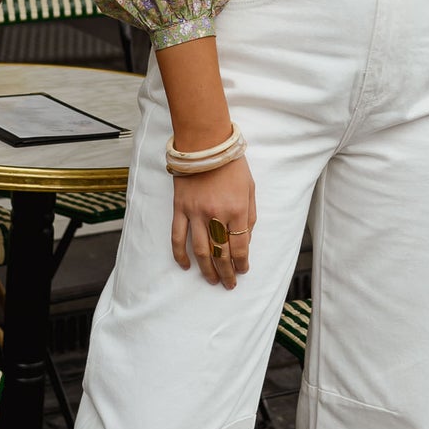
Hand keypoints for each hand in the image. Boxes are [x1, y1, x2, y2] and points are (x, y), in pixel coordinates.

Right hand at [171, 155, 255, 289]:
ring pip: (200, 250)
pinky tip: (185, 266)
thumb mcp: (250, 188)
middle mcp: (216, 215)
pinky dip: (180, 254)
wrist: (205, 144)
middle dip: (226, 272)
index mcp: (237, 210)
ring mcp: (195, 213)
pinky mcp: (180, 209)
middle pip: (221, 253)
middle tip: (229, 284)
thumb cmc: (232, 165)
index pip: (240, 246)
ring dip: (206, 270)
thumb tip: (246, 239)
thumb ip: (250, 215)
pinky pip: (178, 237)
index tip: (243, 270)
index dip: (242, 263)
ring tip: (212, 281)